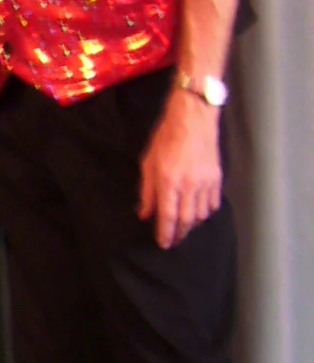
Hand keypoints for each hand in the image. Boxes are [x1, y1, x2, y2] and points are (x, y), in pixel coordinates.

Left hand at [138, 88, 222, 247]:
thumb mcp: (148, 163)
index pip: (168, 217)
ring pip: (201, 214)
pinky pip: (213, 203)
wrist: (192, 119)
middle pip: (186, 220)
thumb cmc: (165, 138)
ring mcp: (205, 182)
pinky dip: (205, 212)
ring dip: (192, 225)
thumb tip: (144, 214)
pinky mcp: (217, 178)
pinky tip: (198, 213)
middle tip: (173, 240)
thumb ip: (146, 191)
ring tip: (184, 227)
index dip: (165, 233)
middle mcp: (189, 185)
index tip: (163, 243)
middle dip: (179, 234)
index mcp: (169, 182)